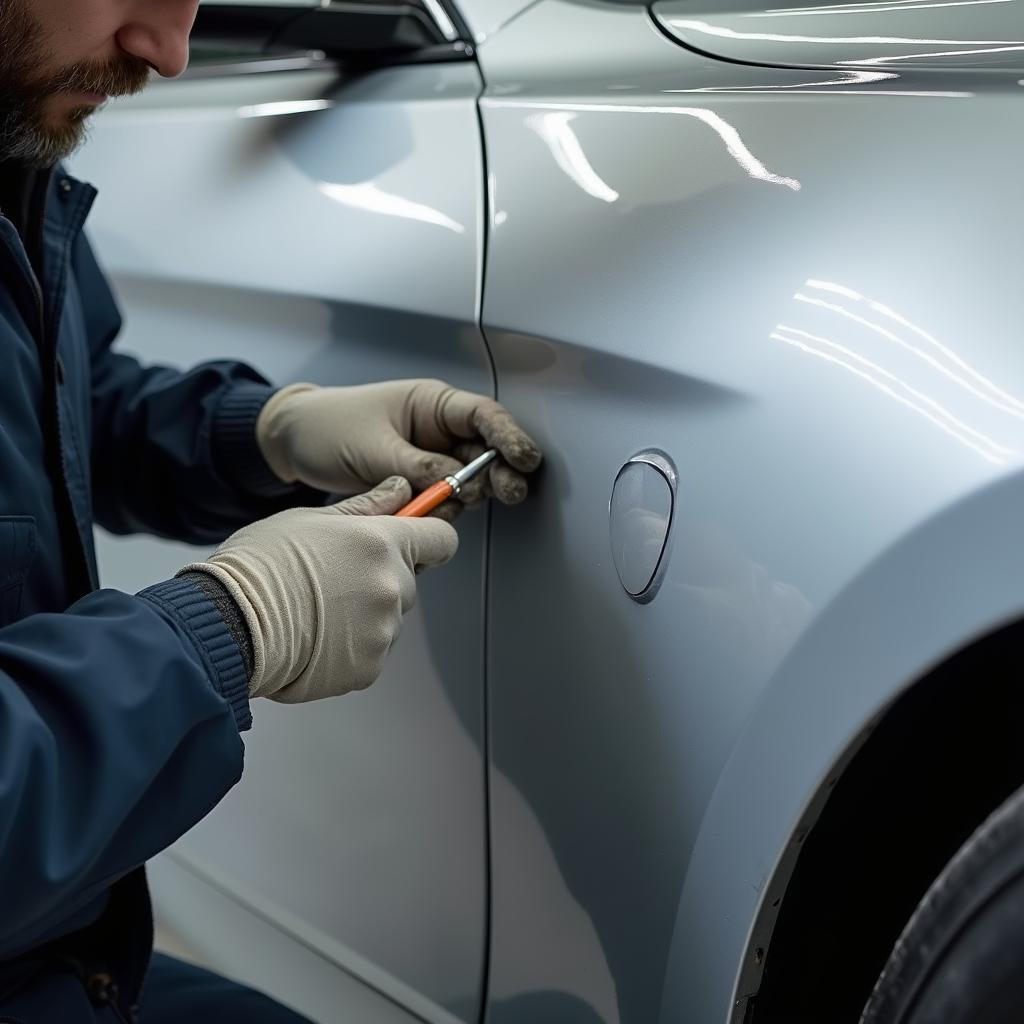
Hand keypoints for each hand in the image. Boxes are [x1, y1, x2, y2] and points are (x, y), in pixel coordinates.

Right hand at [179, 477, 456, 702]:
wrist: (230, 623)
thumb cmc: (261, 566)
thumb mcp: (311, 518)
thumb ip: (366, 507)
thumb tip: (400, 490)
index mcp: (383, 542)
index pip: (441, 538)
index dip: (430, 538)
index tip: (418, 540)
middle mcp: (392, 585)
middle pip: (408, 579)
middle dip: (381, 576)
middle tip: (335, 576)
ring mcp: (384, 629)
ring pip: (388, 616)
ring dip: (365, 613)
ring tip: (317, 609)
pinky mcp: (370, 666)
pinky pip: (371, 650)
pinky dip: (351, 646)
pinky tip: (316, 636)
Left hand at [255, 379, 542, 512]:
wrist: (293, 442)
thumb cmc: (328, 425)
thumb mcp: (373, 446)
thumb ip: (417, 466)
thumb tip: (456, 483)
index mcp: (431, 403)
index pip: (483, 416)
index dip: (509, 437)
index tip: (525, 460)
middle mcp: (437, 430)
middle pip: (485, 451)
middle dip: (500, 473)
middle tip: (509, 493)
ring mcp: (430, 457)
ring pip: (467, 480)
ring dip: (465, 497)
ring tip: (447, 506)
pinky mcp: (418, 482)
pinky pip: (443, 498)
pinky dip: (442, 509)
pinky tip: (432, 515)